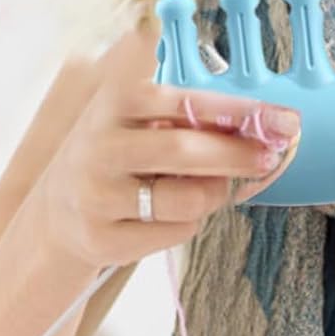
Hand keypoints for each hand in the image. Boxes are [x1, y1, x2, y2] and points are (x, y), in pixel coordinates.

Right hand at [35, 27, 300, 269]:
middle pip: (184, 150)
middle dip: (238, 154)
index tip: (278, 117)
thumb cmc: (112, 159)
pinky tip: (180, 212)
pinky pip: (176, 231)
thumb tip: (260, 125)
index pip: (176, 97)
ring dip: (217, 192)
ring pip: (188, 198)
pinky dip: (192, 221)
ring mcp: (97, 195)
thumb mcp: (130, 120)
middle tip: (271, 154)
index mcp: (110, 104)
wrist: (56, 216)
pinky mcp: (104, 238)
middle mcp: (98, 147)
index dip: (231, 107)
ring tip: (218, 187)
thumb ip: (182, 115)